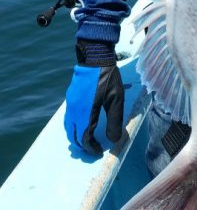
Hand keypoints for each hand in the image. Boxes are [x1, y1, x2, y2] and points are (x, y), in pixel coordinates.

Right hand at [64, 40, 123, 155]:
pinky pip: (68, 118)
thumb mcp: (116, 99)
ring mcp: (70, 103)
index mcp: (86, 111)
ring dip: (76, 136)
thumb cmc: (108, 77)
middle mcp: (75, 109)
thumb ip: (114, 120)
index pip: (85, 137)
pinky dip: (72, 127)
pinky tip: (81, 125)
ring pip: (68, 127)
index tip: (98, 152)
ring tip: (86, 140)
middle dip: (82, 145)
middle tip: (92, 149)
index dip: (91, 148)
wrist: (95, 57)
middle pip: (73, 135)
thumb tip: (113, 140)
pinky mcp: (70, 98)